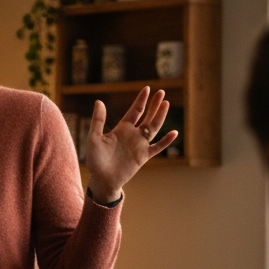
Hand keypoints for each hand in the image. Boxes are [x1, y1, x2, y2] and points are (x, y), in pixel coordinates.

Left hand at [84, 87, 177, 202]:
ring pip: (153, 128)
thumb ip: (98, 120)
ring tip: (166, 104)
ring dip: (160, 116)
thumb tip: (99, 101)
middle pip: (147, 116)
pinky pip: (157, 147)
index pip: (134, 111)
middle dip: (154, 105)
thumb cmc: (95, 160)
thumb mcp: (94, 138)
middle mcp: (133, 135)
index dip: (141, 100)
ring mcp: (139, 145)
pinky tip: (174, 132)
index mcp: (122, 129)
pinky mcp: (143, 157)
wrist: (102, 180)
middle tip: (161, 92)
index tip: (147, 89)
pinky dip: (166, 141)